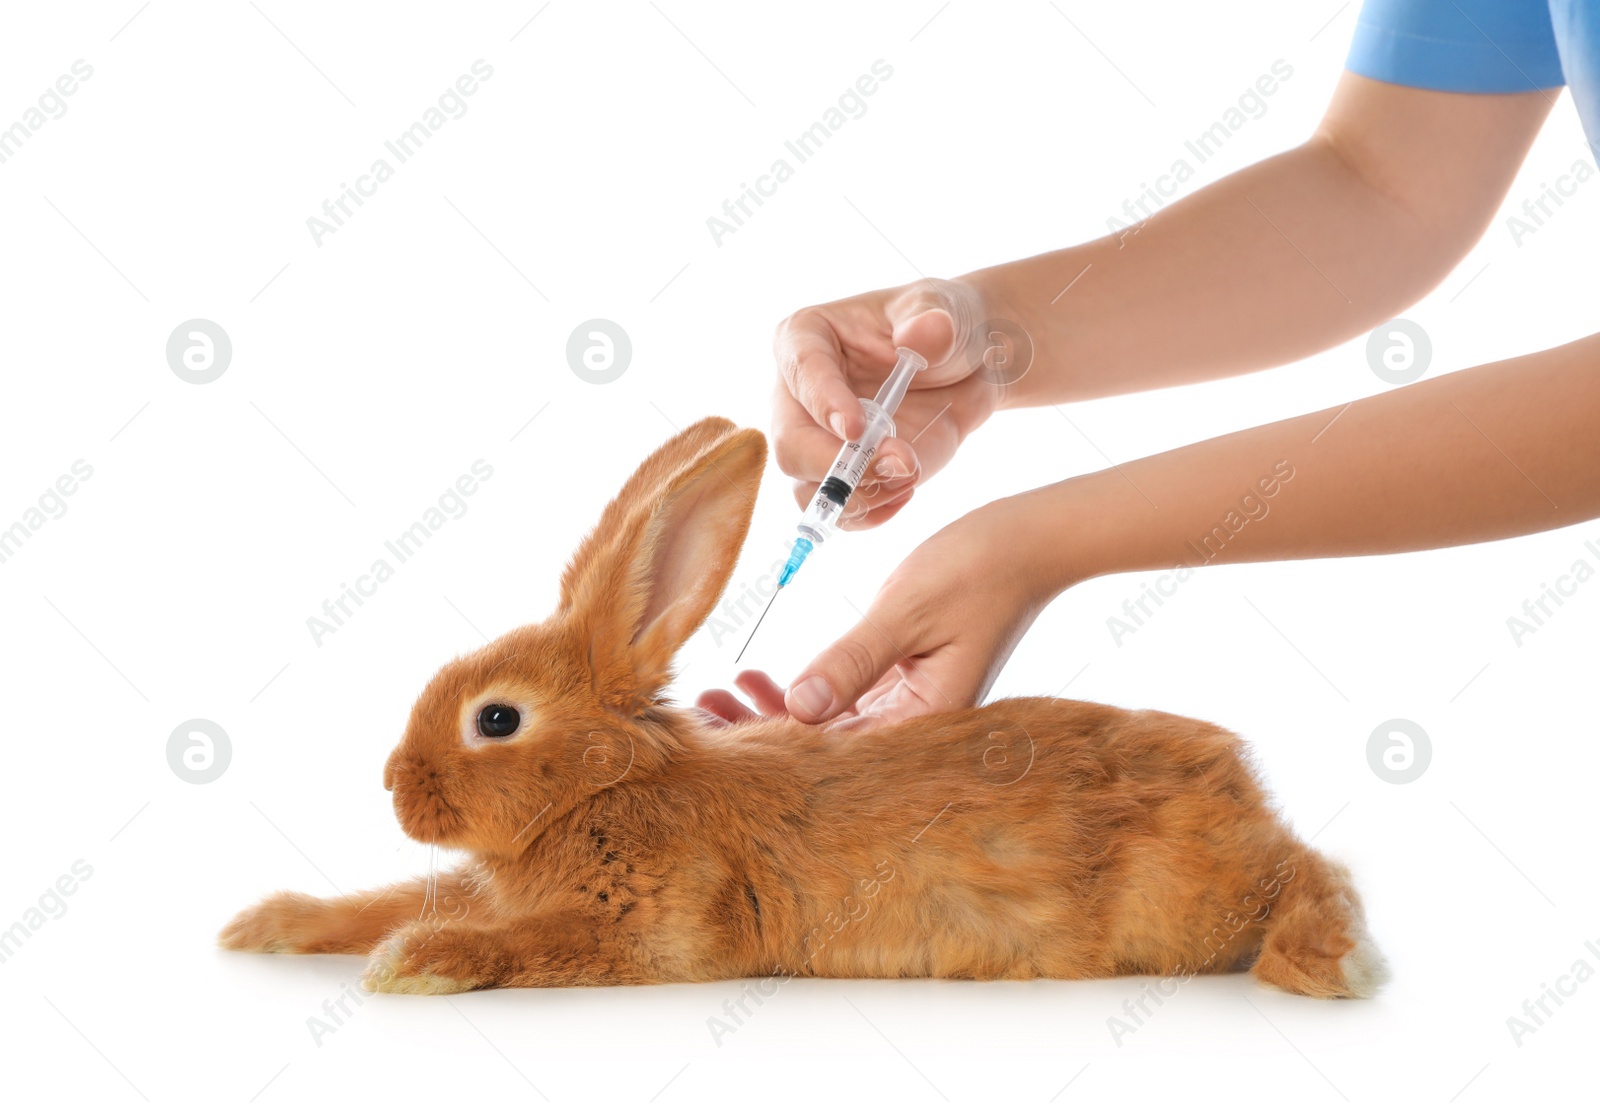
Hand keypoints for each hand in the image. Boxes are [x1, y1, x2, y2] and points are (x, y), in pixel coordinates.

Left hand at [701, 492, 1066, 728]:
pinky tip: (762, 681)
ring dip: (777, 711)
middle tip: (698, 712)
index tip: (714, 730)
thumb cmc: (976, 570)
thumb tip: (798, 707)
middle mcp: (920, 722)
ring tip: (719, 695)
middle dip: (762, 731)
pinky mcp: (908, 679)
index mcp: (928, 720)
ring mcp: (914, 702)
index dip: (770, 745)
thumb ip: (851, 660)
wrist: (1029, 542)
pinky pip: (848, 698)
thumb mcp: (905, 611)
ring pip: (834, 724)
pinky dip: (805, 691)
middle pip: (829, 746)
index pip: (835, 751)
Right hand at [771, 276, 1000, 528]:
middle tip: (897, 463)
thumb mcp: (941, 311)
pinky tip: (906, 490)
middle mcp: (798, 397)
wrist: (965, 370)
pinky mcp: (841, 477)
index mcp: (805, 340)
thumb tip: (924, 335)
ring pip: (808, 489)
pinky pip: (838, 513)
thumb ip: (932, 320)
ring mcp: (815, 443)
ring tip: (909, 474)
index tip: (856, 428)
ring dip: (860, 496)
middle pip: (791, 446)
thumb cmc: (940, 328)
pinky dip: (872, 513)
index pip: (801, 372)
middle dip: (840, 466)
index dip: (824, 403)